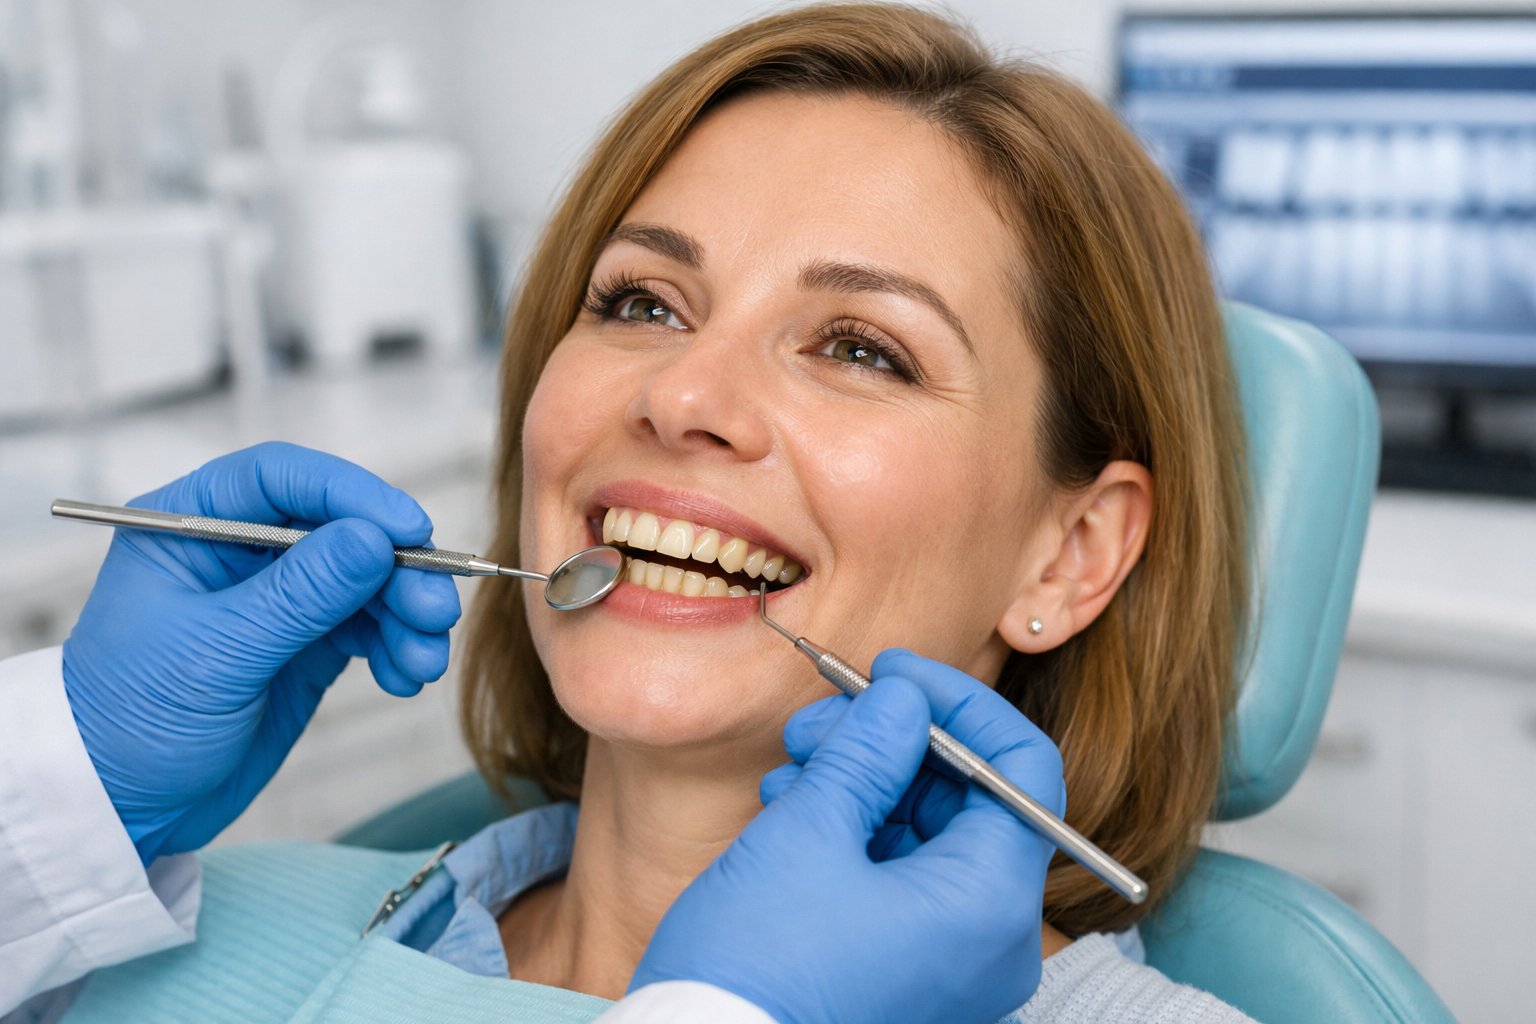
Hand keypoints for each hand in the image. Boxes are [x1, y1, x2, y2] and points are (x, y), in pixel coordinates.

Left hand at [62, 442, 460, 864]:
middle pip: (342, 528)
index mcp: (192, 524)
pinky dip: (397, 647)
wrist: (120, 808)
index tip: (410, 530)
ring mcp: (278, 598)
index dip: (353, 494)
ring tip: (423, 662)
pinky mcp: (306, 645)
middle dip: (397, 569)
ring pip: (368, 579)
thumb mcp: (217, 653)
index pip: (283, 478)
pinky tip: (404, 679)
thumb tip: (376, 539)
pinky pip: (369, 627)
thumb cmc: (133, 721)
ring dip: (407, 614)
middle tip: (435, 612)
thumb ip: (300, 594)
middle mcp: (240, 549)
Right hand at [631, 649, 1063, 1023]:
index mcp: (991, 903)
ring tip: (791, 769)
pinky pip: (904, 880)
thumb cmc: (756, 964)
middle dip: (893, 742)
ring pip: (929, 834)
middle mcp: (992, 941)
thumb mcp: (809, 830)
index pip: (1021, 768)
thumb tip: (907, 697)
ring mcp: (952, 963)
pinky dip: (855, 833)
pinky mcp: (911, 973)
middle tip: (820, 718)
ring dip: (862, 782)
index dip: (959, 703)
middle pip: (971, 798)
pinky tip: (792, 810)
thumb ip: (870, 748)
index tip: (893, 672)